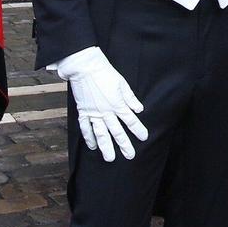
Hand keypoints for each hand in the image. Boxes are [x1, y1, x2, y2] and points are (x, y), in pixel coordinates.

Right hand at [56, 47, 147, 161]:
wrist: (85, 67)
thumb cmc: (105, 73)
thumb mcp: (122, 83)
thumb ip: (130, 98)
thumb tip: (139, 109)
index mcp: (117, 104)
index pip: (131, 120)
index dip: (138, 130)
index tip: (144, 138)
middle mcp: (106, 111)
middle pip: (117, 131)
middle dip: (124, 145)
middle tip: (130, 156)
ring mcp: (94, 113)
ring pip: (101, 134)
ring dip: (106, 147)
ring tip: (110, 158)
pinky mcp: (83, 111)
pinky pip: (86, 128)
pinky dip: (89, 138)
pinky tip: (92, 146)